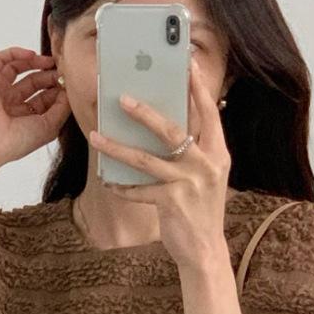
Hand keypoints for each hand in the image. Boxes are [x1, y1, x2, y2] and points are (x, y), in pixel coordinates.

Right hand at [0, 47, 69, 182]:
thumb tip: (69, 90)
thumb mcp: (50, 127)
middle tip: (62, 70)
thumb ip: (62, 108)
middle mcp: (12, 103)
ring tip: (50, 61)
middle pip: (34, 81)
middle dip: (49, 74)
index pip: (44, 98)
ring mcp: (0, 90)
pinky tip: (31, 55)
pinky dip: (16, 52)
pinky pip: (1, 59)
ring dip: (35, 62)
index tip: (69, 82)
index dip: (57, 89)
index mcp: (25, 117)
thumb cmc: (18, 140)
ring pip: (18, 67)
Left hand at [86, 55, 232, 268]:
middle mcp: (207, 164)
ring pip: (146, 159)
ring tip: (95, 136)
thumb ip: (193, 150)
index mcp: (218, 152)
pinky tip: (107, 180)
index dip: (197, 87)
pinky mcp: (172, 203)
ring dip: (117, 147)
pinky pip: (139, 189)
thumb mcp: (204, 175)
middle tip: (121, 97)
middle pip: (171, 130)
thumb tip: (163, 121)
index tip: (187, 63)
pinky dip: (122, 185)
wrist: (205, 250)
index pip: (209, 112)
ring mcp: (190, 184)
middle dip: (144, 112)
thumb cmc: (200, 208)